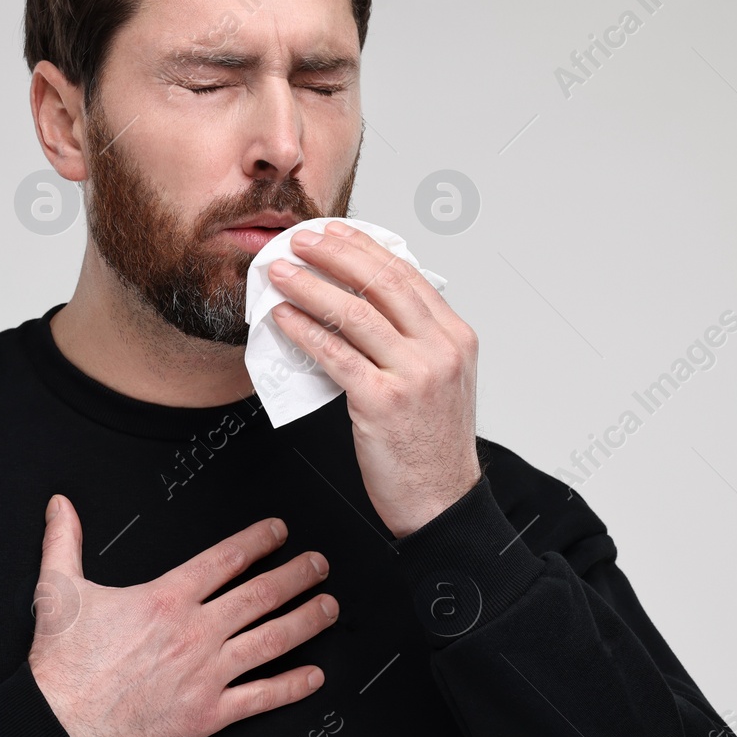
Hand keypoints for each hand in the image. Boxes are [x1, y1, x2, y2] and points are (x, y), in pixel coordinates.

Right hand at [26, 494, 337, 736]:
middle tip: (319, 564)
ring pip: (272, 640)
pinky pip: (261, 697)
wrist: (58, 724)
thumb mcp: (58, 590)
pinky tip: (315, 676)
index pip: (225, 560)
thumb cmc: (61, 663)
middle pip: (261, 595)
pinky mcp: (208, 714)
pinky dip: (293, 686)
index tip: (279, 532)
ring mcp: (206, 674)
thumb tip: (60, 505)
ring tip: (330, 607)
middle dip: (297, 575)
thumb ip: (64, 541)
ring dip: (307, 621)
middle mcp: (194, 632)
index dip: (258, 541)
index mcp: (165, 598)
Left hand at [268, 221, 481, 537]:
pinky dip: (303, 330)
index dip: (363, 247)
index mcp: (456, 337)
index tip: (333, 233)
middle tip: (299, 241)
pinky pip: (334, 354)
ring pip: (353, 312)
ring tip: (279, 274)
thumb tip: (361, 305)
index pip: (405, 274)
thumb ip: (412, 341)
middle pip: (379, 282)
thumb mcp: (439, 381)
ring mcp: (413, 374)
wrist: (441, 502)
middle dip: (333, 254)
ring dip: (308, 286)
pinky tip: (282, 319)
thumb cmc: (433, 446)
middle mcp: (440, 349)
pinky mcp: (382, 401)